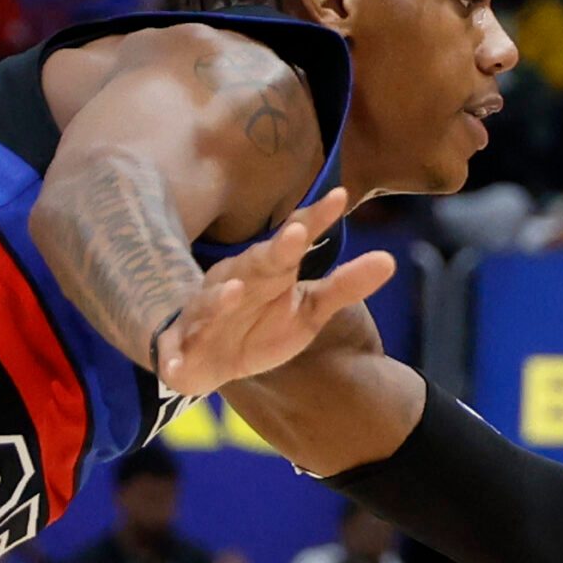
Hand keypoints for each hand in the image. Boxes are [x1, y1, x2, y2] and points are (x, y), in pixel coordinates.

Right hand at [155, 189, 394, 396]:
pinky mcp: (181, 349)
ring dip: (220, 300)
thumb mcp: (309, 311)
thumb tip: (390, 260)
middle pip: (255, 265)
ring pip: (210, 303)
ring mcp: (205, 314)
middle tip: (297, 235)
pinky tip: (173, 366)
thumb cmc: (261, 326)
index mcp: (267, 270)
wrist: (210, 361)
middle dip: (273, 251)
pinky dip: (171, 358)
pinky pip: (173, 352)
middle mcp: (234, 283)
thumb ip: (345, 286)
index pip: (293, 240)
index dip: (314, 220)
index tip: (341, 197)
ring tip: (234, 293)